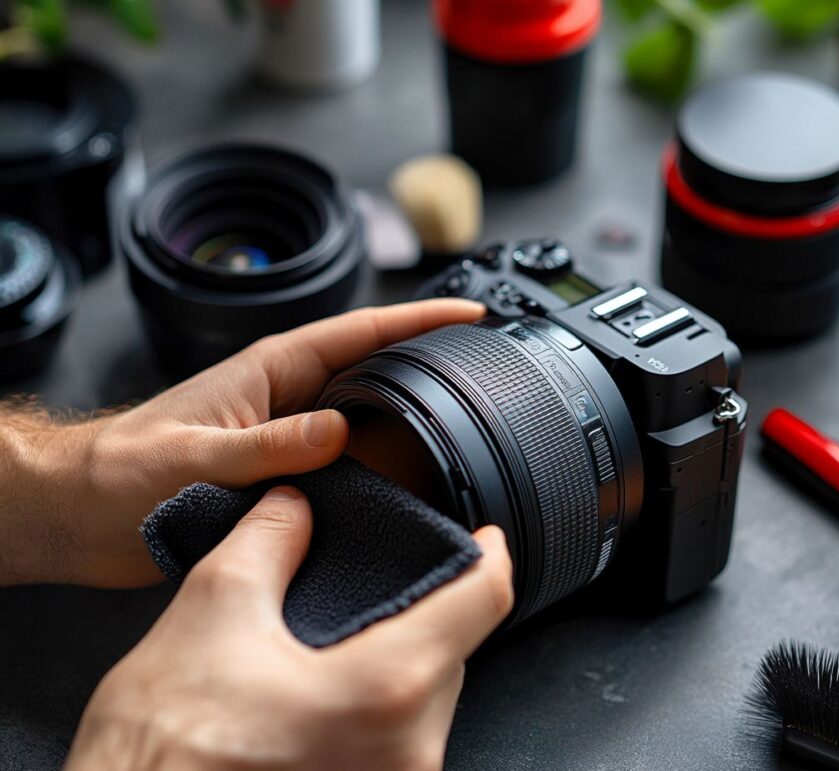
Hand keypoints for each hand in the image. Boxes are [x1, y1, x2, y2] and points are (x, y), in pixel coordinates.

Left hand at [0, 299, 484, 586]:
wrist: (82, 513)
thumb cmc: (120, 471)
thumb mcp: (193, 455)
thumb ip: (264, 444)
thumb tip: (336, 432)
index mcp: (273, 370)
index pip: (361, 332)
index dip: (419, 318)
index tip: (470, 314)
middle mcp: (290, 399)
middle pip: (377, 372)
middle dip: (431, 365)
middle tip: (487, 376)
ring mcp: (290, 437)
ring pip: (368, 423)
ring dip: (411, 426)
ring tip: (466, 436)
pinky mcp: (285, 477)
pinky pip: (348, 467)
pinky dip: (381, 472)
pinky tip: (408, 491)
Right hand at [65, 487, 513, 770]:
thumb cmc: (161, 749)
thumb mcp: (212, 613)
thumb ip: (268, 543)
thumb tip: (292, 509)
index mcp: (387, 689)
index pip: (482, 601)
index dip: (489, 555)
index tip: (487, 538)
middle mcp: (410, 751)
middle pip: (454, 654)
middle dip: (425, 613)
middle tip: (385, 586)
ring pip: (426, 704)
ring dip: (398, 664)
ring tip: (339, 644)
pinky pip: (400, 744)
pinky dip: (378, 709)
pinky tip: (325, 697)